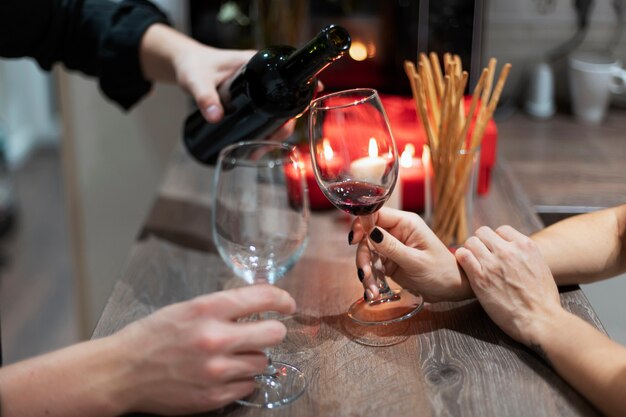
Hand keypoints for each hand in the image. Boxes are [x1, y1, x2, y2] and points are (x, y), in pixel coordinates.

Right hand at [114, 284, 295, 414]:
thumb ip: (222, 306)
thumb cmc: (152, 337)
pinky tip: (224, 372)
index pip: (262, 298)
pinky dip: (241, 378)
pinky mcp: (213, 396)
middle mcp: (215, 338)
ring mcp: (216, 371)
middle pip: (274, 334)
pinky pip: (248, 385)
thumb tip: (258, 304)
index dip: (281, 299)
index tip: (286, 304)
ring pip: (263, 361)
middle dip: (272, 331)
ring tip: (233, 355)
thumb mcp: (186, 308)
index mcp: (207, 309)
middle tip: (265, 332)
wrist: (122, 372)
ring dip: (253, 357)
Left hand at [173, 43, 295, 138]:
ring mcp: (258, 88)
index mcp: (258, 63)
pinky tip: (255, 145)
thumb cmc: (192, 64)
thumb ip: (204, 97)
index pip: (286, 85)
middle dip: (280, 130)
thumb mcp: (197, 80)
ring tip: (256, 152)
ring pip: (275, 114)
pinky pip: (264, 115)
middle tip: (263, 148)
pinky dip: (263, 131)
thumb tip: (215, 117)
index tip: (285, 126)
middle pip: (284, 106)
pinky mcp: (250, 98)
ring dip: (272, 134)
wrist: (185, 63)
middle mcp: (263, 75)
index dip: (292, 106)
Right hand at [350, 207, 471, 301]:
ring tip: (372, 292)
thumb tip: (370, 232)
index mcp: (405, 223)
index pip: (376, 214)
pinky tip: (373, 293)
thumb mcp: (416, 261)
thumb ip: (392, 247)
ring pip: (367, 253)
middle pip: (367, 237)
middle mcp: (396, 232)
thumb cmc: (441, 271)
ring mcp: (391, 247)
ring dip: (366, 272)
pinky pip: (372, 266)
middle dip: (363, 257)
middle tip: (365, 275)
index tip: (354, 240)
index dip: (361, 224)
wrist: (451, 289)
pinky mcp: (388, 261)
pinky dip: (370, 280)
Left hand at [455, 225, 562, 344]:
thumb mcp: (540, 267)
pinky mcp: (479, 278)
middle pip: (483, 232)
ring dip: (471, 250)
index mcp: (525, 246)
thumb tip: (515, 250)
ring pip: (471, 242)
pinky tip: (466, 267)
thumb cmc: (542, 299)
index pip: (501, 230)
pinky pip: (462, 256)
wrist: (540, 320)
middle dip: (482, 242)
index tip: (496, 251)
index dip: (497, 240)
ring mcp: (492, 263)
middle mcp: (508, 251)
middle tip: (482, 256)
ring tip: (474, 262)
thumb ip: (525, 255)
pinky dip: (462, 258)